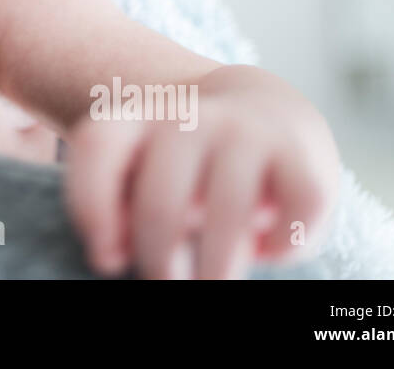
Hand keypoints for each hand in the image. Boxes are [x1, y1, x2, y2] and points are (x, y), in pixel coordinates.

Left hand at [60, 67, 339, 278]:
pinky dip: (278, 250)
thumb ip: (114, 206)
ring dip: (216, 269)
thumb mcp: (142, 170)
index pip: (98, 146)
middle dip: (159, 261)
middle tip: (166, 280)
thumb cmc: (189, 163)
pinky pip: (291, 222)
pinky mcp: (302, 155)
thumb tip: (109, 254)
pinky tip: (265, 246)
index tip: (105, 258)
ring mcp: (247, 130)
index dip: (92, 208)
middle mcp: (191, 115)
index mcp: (138, 116)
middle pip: (161, 204)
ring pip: (227, 217)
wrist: (267, 113)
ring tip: (212, 278)